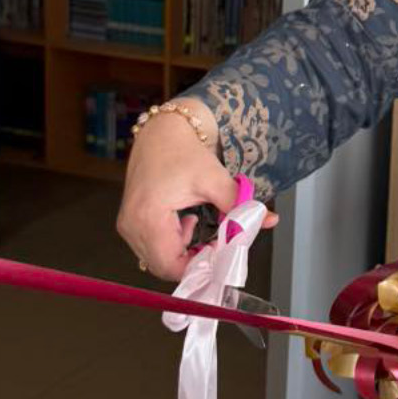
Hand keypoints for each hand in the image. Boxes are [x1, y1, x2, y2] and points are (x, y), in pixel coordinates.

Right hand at [116, 101, 273, 280]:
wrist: (162, 132)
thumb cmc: (184, 152)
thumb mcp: (215, 180)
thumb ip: (240, 206)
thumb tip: (270, 220)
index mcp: (148, 218)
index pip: (171, 266)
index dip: (199, 266)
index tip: (221, 254)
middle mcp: (131, 227)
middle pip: (163, 267)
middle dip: (193, 261)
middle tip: (216, 244)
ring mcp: (127, 226)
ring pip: (157, 260)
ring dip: (184, 253)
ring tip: (201, 229)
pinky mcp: (130, 222)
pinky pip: (151, 248)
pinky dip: (173, 244)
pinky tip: (187, 223)